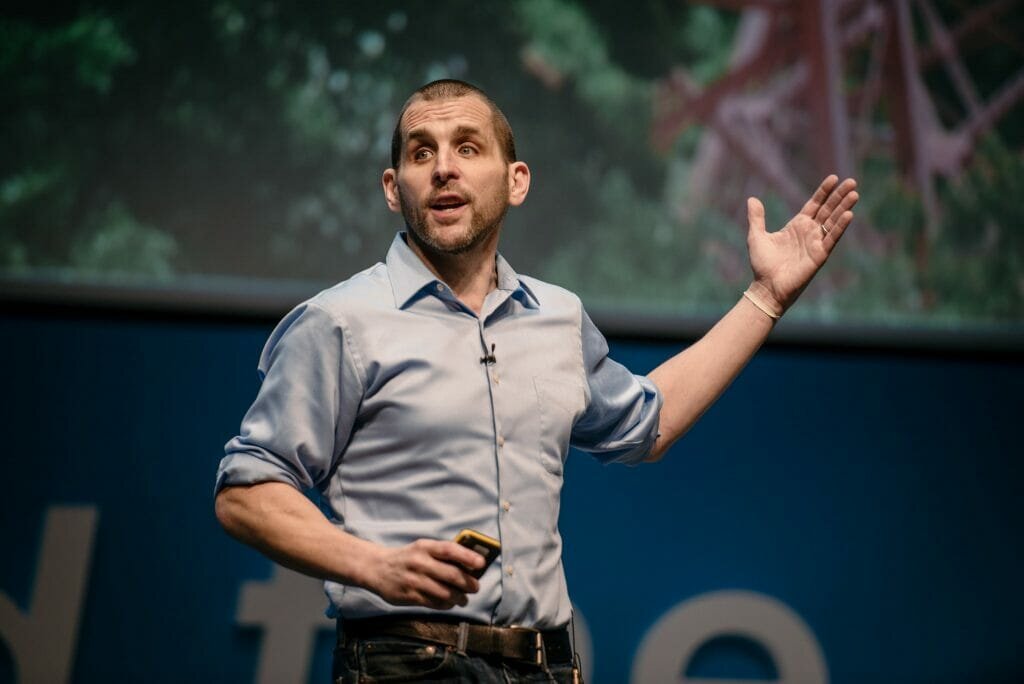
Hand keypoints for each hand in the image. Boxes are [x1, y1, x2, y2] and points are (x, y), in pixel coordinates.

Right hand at [364, 538, 483, 609]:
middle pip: (451, 574)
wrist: (377, 568)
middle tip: (475, 587)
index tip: (481, 564)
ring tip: (463, 599)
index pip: (449, 550)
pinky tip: (449, 603)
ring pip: (444, 592)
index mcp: (424, 547)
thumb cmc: (408, 557)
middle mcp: (419, 562)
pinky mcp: (408, 596)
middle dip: (468, 583)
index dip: (467, 556)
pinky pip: (433, 603)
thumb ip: (442, 555)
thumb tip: (471, 566)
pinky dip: (445, 604)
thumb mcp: (422, 548)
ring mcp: (413, 581)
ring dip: (459, 598)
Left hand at [746, 175, 858, 313]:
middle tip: (852, 181)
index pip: (814, 204)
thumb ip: (757, 218)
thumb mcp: (757, 236)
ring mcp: (816, 243)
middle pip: (828, 210)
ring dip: (844, 208)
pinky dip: (840, 227)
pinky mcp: (820, 255)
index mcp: (797, 226)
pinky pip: (832, 238)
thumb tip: (752, 199)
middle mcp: (809, 232)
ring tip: (854, 194)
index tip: (833, 178)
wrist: (766, 286)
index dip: (824, 192)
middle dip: (839, 196)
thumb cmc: (762, 264)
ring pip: (833, 221)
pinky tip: (849, 215)